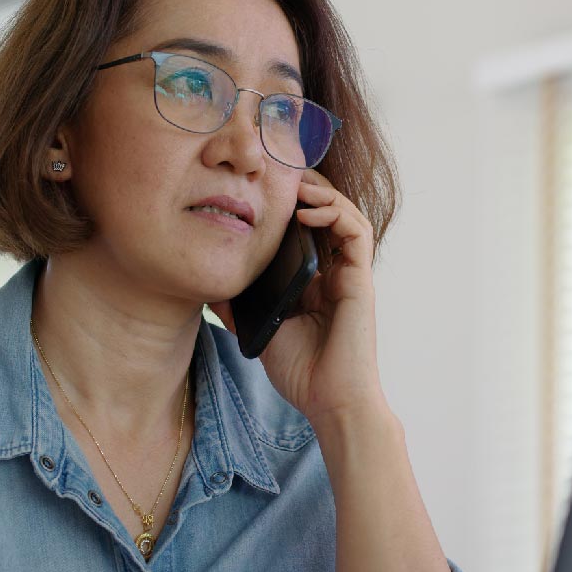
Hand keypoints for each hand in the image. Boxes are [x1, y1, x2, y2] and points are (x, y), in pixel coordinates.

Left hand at [209, 171, 385, 427]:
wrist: (329, 401)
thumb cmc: (301, 372)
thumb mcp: (260, 329)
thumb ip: (241, 306)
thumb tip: (210, 287)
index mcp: (315, 280)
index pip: (308, 228)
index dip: (292, 202)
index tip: (264, 186)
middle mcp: (336, 271)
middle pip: (329, 212)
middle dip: (308, 186)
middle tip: (280, 170)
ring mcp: (350, 274)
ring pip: (346, 213)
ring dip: (323, 192)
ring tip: (295, 182)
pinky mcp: (361, 280)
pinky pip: (356, 232)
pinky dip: (335, 213)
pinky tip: (307, 211)